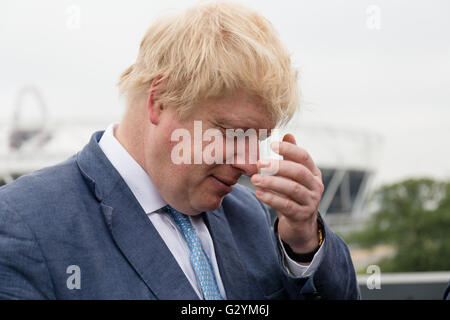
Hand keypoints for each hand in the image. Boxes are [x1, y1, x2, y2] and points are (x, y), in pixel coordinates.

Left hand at [251, 134, 323, 253]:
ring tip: (254, 179)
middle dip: (278, 166)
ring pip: (292, 189)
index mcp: (314, 172)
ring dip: (272, 182)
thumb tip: (288, 135)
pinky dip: (272, 198)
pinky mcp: (302, 216)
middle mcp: (316, 186)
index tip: (271, 145)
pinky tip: (259, 193)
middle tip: (259, 163)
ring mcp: (311, 201)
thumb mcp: (293, 176)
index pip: (304, 156)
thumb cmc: (294, 195)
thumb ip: (291, 157)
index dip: (289, 149)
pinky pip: (286, 206)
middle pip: (299, 172)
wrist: (300, 225)